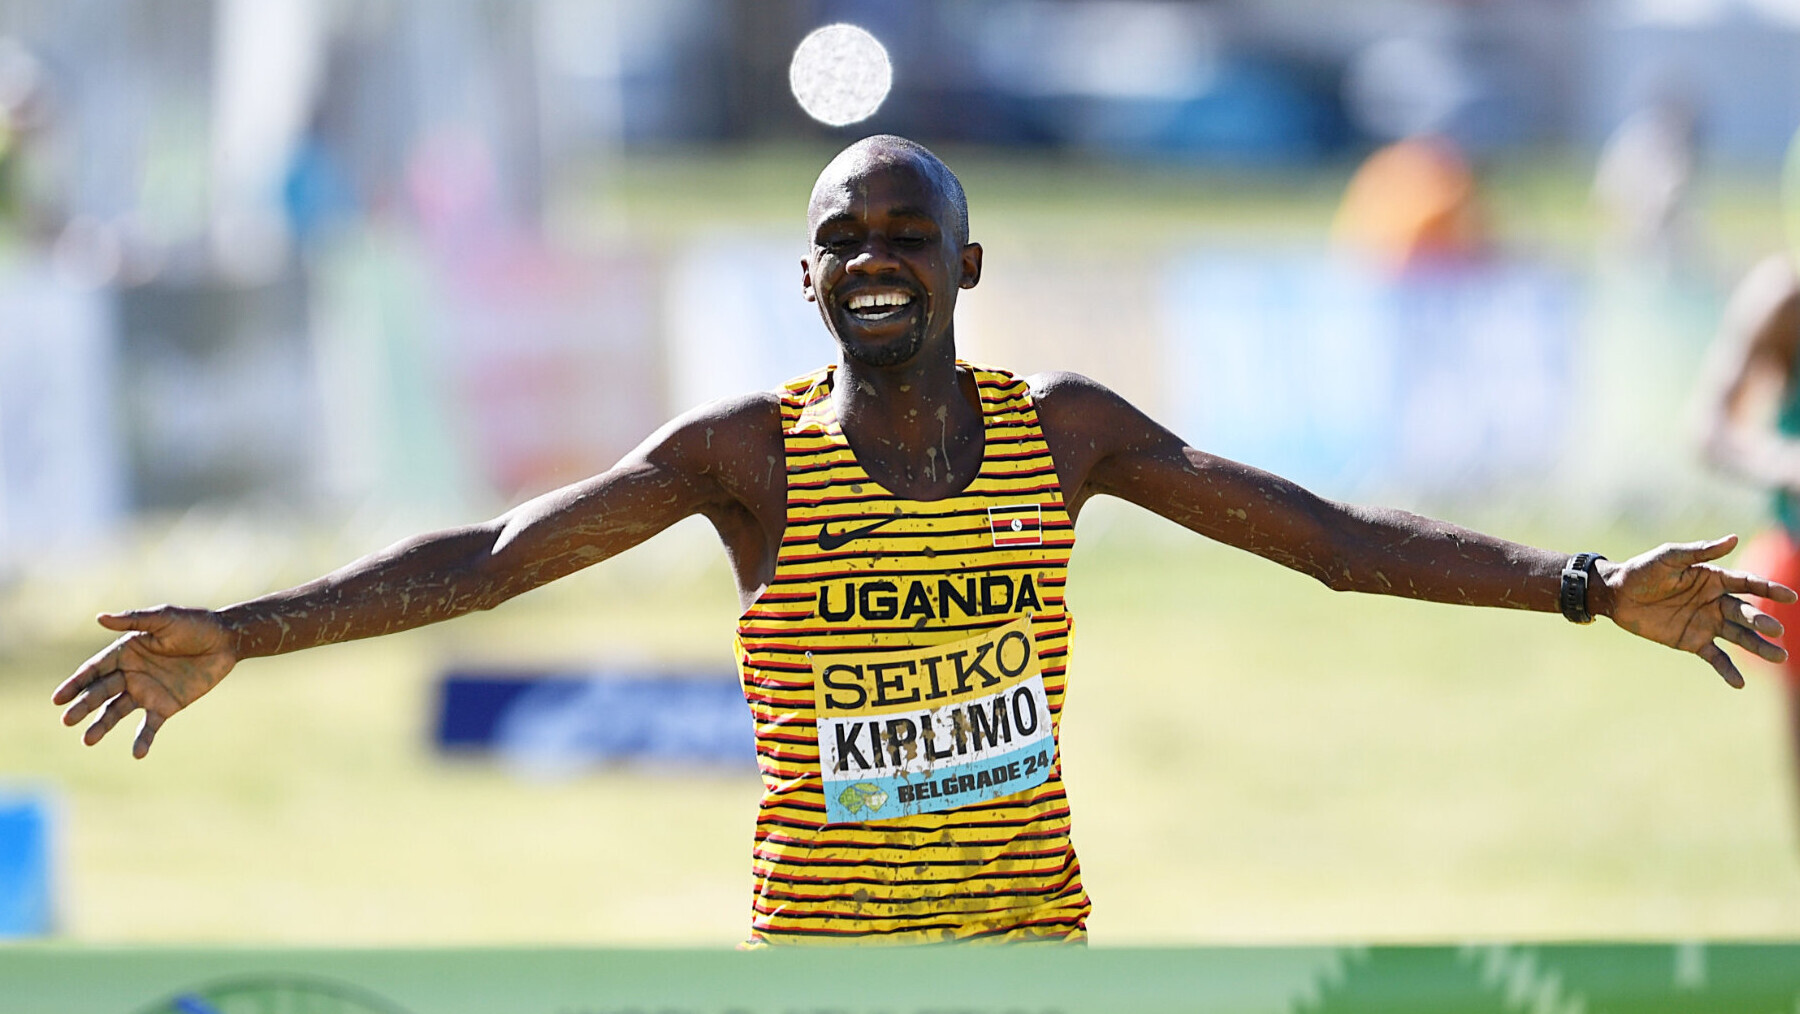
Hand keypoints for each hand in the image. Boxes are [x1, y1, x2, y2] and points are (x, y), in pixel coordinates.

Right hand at [52, 607, 238, 757]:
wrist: (226, 641)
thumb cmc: (194, 625)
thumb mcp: (164, 619)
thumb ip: (134, 620)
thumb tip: (100, 617)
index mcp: (125, 652)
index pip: (94, 671)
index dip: (75, 684)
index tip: (58, 699)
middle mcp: (130, 674)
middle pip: (100, 692)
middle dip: (83, 706)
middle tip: (67, 720)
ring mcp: (146, 692)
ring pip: (117, 712)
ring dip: (102, 725)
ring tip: (88, 739)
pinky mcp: (165, 706)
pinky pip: (150, 726)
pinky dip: (142, 740)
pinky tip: (137, 754)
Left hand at [1603, 535, 1798, 687]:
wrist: (1617, 595)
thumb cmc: (1643, 570)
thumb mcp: (1670, 557)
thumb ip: (1701, 552)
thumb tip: (1734, 538)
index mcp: (1714, 579)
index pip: (1748, 584)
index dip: (1770, 590)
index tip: (1791, 597)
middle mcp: (1716, 602)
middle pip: (1746, 613)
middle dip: (1762, 621)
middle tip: (1777, 630)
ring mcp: (1707, 623)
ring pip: (1739, 637)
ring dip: (1758, 646)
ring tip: (1779, 657)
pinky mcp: (1693, 641)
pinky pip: (1715, 657)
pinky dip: (1727, 670)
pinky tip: (1740, 683)